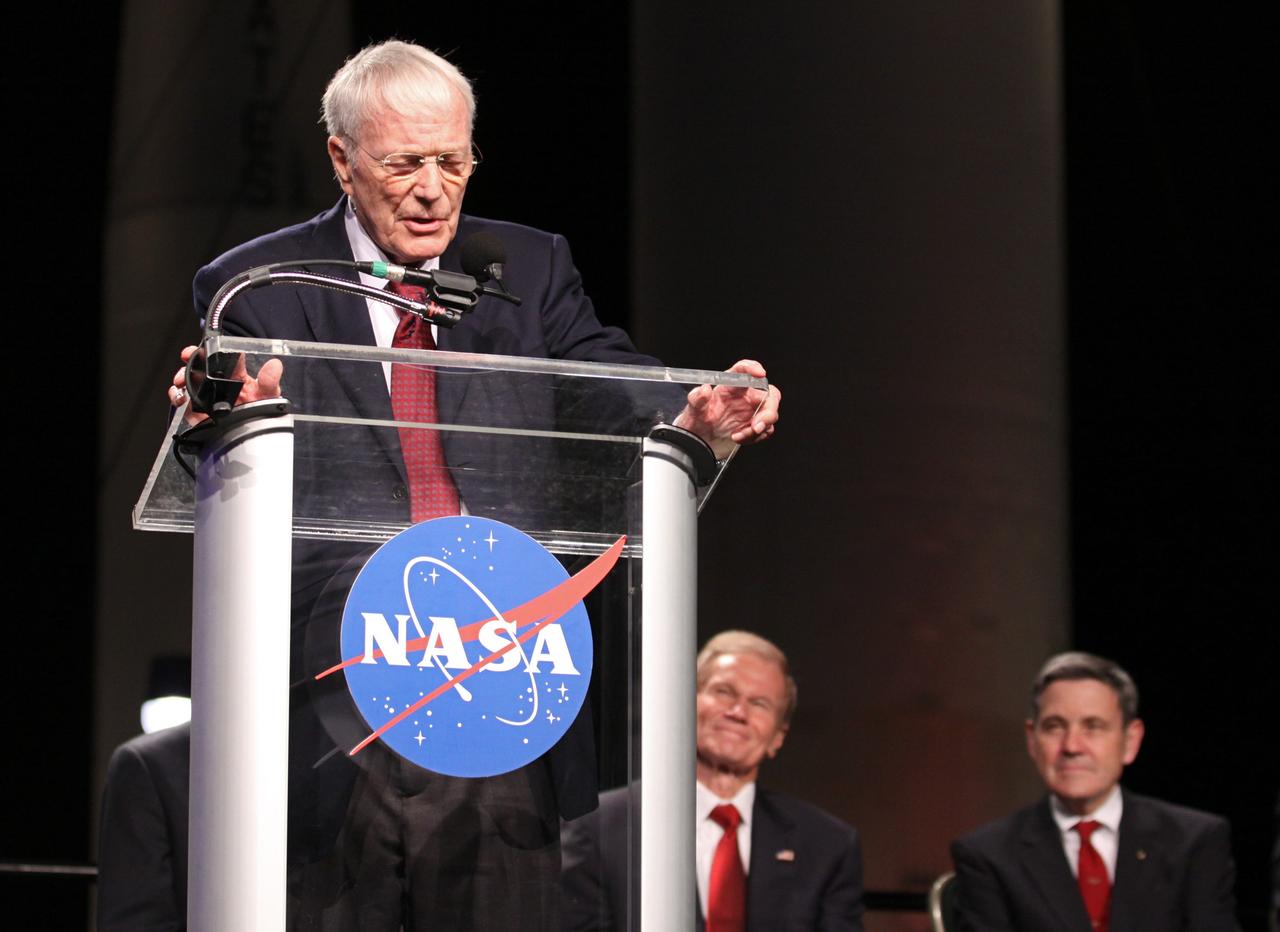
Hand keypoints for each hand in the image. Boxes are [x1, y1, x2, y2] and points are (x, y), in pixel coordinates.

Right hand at [168, 344, 282, 425]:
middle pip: (201, 365)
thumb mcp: (268, 396)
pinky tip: (180, 397)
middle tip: (187, 355)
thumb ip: (269, 382)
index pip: (224, 357)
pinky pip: (181, 398)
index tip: (208, 346)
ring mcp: (206, 394)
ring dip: (181, 376)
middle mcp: (219, 383)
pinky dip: (176, 395)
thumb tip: (275, 365)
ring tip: (180, 379)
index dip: (214, 348)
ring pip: (188, 379)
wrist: (248, 438)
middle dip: (191, 358)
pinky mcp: (196, 408)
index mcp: (236, 375)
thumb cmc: (260, 413)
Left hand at [675, 359, 780, 458]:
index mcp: (731, 385)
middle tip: (756, 426)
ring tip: (738, 435)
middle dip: (769, 410)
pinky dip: (754, 437)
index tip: (759, 373)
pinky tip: (739, 438)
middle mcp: (745, 395)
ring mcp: (753, 410)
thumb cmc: (699, 419)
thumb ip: (697, 398)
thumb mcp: (694, 408)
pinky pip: (765, 430)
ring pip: (770, 415)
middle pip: (770, 394)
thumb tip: (704, 389)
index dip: (753, 367)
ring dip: (758, 428)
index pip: (744, 370)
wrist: (700, 439)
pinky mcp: (755, 425)